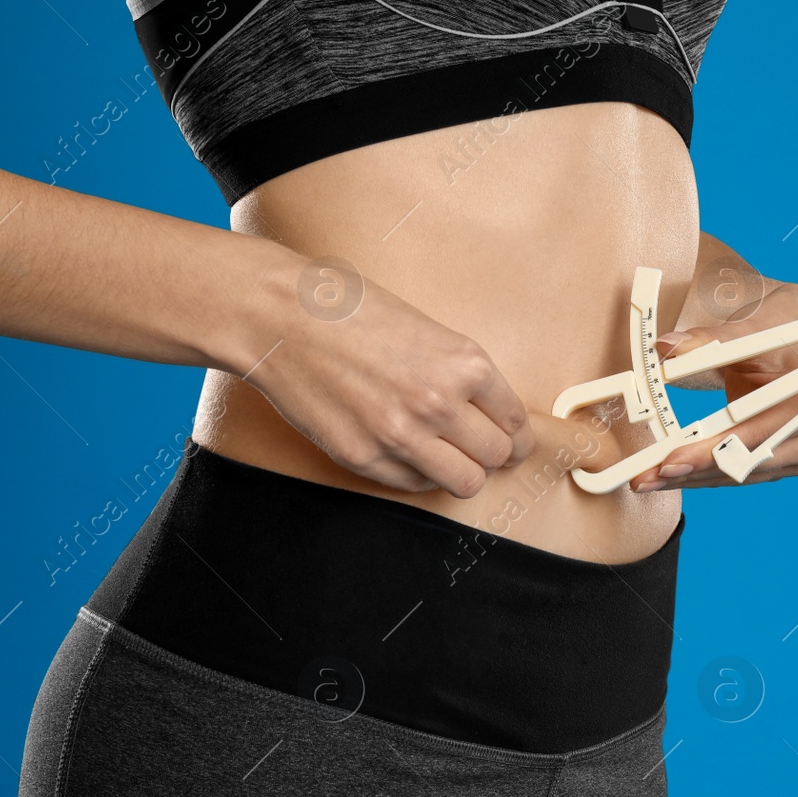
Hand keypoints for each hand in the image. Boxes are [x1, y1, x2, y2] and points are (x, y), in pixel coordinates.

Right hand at [236, 270, 534, 497]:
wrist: (282, 316)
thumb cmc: (351, 311)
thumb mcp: (428, 330)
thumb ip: (462, 374)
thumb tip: (490, 415)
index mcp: (465, 363)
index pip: (514, 423)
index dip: (515, 436)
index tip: (509, 440)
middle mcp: (439, 402)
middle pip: (496, 457)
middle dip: (492, 455)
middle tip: (478, 449)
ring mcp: (401, 434)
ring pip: (464, 483)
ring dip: (460, 472)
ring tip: (445, 455)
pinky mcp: (364, 457)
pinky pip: (414, 484)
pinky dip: (418, 473)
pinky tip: (405, 450)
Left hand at [630, 283, 797, 491]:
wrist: (797, 340)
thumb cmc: (778, 328)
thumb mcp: (747, 328)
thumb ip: (709, 340)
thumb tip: (666, 347)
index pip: (757, 433)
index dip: (712, 450)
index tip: (671, 460)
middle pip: (746, 463)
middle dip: (693, 471)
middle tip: (647, 477)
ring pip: (740, 475)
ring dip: (692, 479)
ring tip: (648, 480)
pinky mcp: (789, 462)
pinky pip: (741, 474)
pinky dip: (705, 475)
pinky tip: (670, 476)